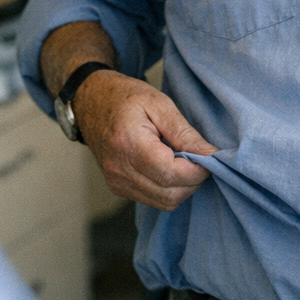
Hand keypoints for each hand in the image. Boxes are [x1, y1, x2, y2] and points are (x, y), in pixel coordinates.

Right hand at [72, 69, 218, 211]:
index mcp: (128, 143)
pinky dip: (168, 188)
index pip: (171, 173)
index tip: (210, 157)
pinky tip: (169, 167)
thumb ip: (184, 132)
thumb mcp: (158, 103)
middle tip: (199, 158)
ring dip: (182, 187)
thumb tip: (210, 155)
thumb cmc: (124, 97)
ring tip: (183, 161)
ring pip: (164, 202)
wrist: (90, 101)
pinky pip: (153, 200)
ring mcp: (116, 182)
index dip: (198, 170)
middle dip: (193, 180)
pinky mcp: (118, 188)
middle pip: (170, 194)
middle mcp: (119, 169)